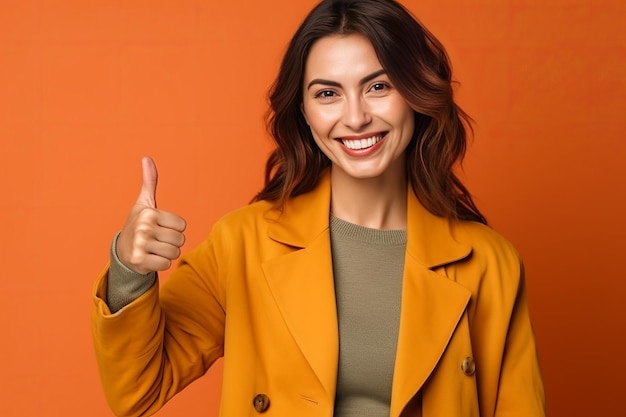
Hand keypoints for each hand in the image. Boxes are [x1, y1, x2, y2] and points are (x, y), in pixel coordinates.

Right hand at [116, 157, 186, 274]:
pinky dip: (161, 263)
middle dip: (173, 242)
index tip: (160, 227)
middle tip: (158, 240)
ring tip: (154, 248)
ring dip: (168, 253)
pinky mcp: (139, 260)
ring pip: (175, 253)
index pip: (182, 225)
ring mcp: (140, 245)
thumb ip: (150, 182)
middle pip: (180, 239)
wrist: (122, 249)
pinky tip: (150, 258)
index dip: (175, 228)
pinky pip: (166, 264)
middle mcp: (144, 227)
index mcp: (149, 213)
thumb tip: (147, 158)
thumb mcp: (144, 202)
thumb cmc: (138, 223)